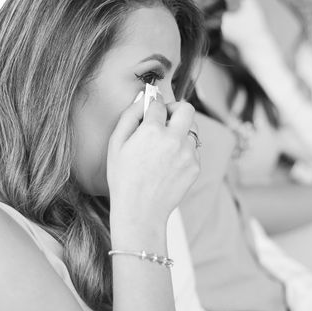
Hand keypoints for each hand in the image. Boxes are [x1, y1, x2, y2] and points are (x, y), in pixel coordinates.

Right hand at [107, 95, 199, 226]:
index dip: (153, 103)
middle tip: (166, 118)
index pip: (159, 103)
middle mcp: (174, 138)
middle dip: (176, 109)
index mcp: (152, 130)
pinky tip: (169, 163)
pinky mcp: (195, 166)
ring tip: (166, 144)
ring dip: (181, 130)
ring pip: (192, 129)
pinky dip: (183, 150)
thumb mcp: (116, 144)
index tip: (151, 108)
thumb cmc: (124, 179)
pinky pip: (193, 149)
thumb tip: (142, 98)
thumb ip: (129, 116)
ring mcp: (187, 153)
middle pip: (186, 108)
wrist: (140, 211)